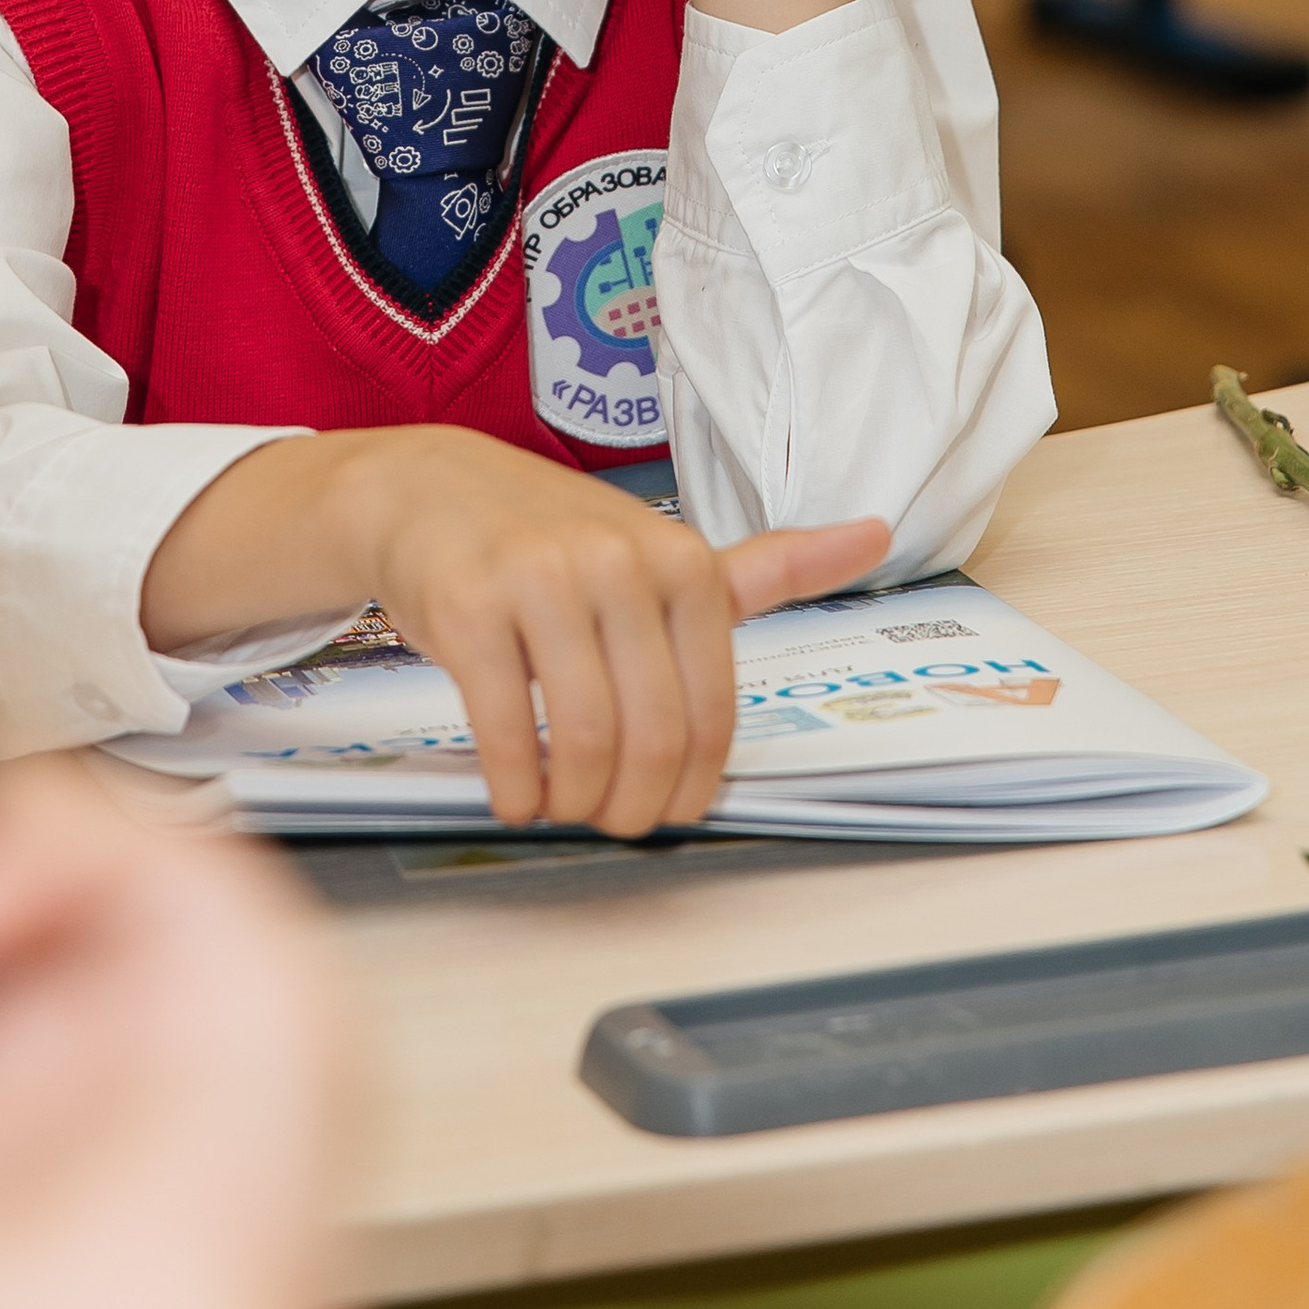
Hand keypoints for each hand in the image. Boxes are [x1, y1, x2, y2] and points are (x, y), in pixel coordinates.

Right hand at [143, 427, 889, 838]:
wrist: (429, 488)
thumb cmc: (555, 536)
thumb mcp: (665, 549)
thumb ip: (766, 567)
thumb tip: (880, 536)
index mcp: (681, 562)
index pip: (711, 712)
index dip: (691, 785)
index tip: (668, 806)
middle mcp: (618, 565)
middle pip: (652, 735)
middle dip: (633, 805)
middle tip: (611, 820)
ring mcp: (540, 582)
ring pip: (584, 739)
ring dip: (574, 801)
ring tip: (561, 804)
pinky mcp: (468, 608)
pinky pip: (507, 730)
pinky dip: (516, 785)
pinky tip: (515, 791)